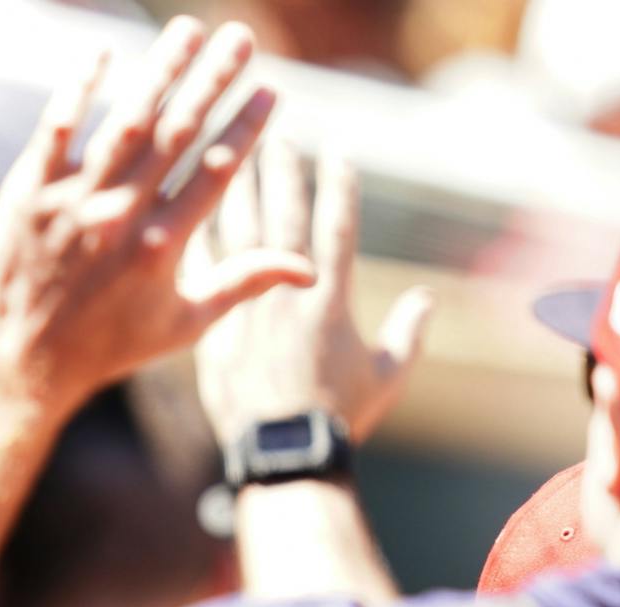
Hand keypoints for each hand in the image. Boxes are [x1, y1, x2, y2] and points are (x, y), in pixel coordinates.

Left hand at [0, 17, 313, 423]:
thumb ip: (243, 284)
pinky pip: (57, 130)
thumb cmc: (106, 348)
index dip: (245, 126)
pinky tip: (102, 52)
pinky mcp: (28, 195)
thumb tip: (309, 267)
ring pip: (125, 122)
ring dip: (160, 70)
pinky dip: (79, 89)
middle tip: (240, 37)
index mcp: (162, 247)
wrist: (18, 363)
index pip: (215, 171)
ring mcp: (72, 203)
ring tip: (187, 31)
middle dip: (213, 80)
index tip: (269, 89)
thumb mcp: (182, 325)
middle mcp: (119, 219)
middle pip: (177, 134)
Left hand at [190, 140, 434, 447]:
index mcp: (331, 300)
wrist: (282, 456)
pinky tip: (192, 214)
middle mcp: (285, 296)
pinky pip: (202, 277)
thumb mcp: (387, 376)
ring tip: (232, 159)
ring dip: (237, 194)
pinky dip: (200, 241)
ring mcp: (245, 311)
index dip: (339, 188)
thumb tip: (427, 299)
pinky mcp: (213, 331)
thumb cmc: (340, 419)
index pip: (338, 228)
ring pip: (238, 239)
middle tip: (277, 135)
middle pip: (283, 219)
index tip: (337, 154)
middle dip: (283, 173)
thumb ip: (409, 333)